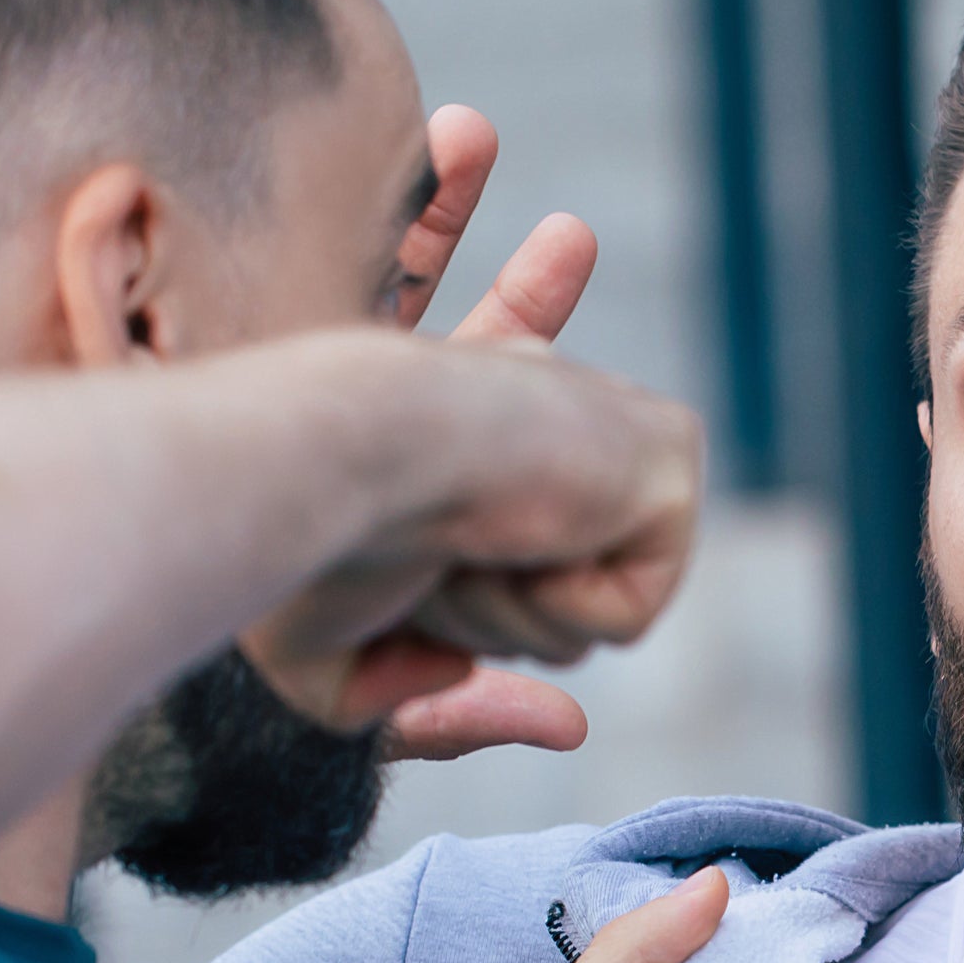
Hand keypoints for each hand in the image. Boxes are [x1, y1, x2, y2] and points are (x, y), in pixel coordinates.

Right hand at [240, 105, 697, 734]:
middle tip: (420, 535)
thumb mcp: (333, 661)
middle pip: (552, 556)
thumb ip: (428, 708)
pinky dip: (559, 606)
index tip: (568, 240)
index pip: (503, 360)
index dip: (531, 304)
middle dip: (484, 601)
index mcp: (443, 414)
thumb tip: (569, 722)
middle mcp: (527, 404)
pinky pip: (628, 611)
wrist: (325, 463)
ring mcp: (606, 428)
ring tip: (449, 535)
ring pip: (580, 612)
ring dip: (504, 609)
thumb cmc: (294, 545)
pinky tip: (509, 534)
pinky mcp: (668, 455)